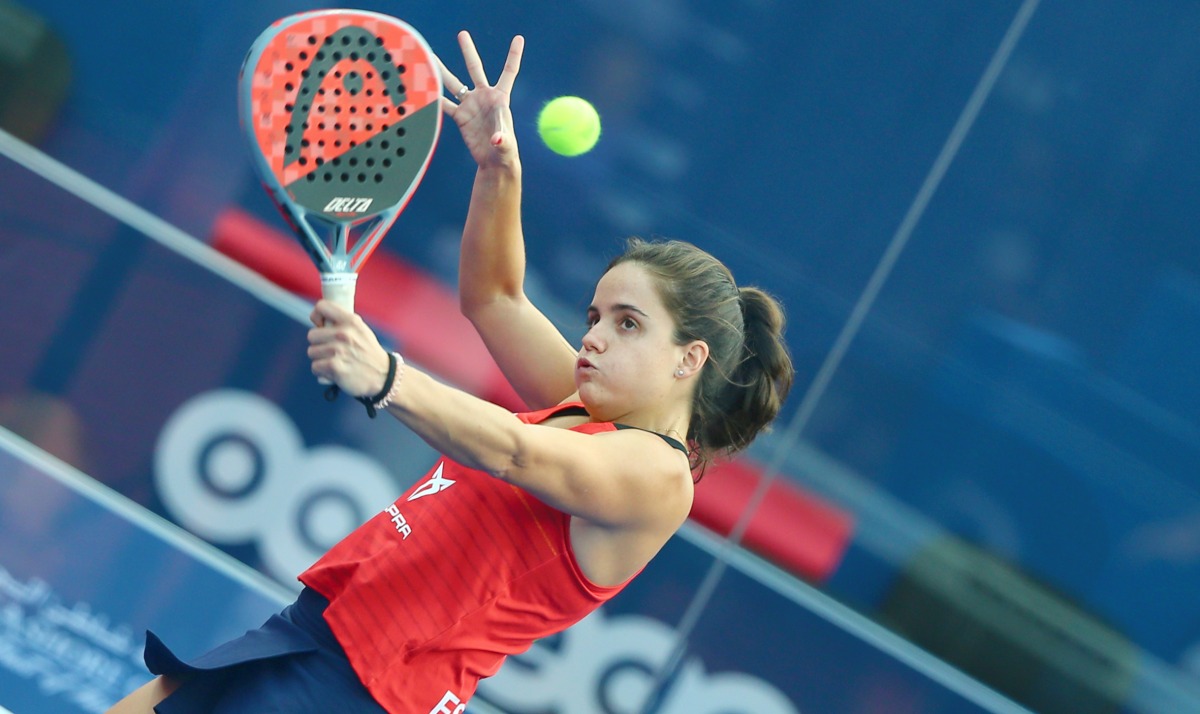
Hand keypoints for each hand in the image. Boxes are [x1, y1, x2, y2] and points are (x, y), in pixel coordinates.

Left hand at [307, 300, 390, 397]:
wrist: (383, 376)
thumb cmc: (369, 353)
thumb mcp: (361, 330)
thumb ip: (343, 322)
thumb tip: (319, 321)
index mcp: (351, 321)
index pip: (321, 307)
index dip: (316, 316)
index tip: (321, 326)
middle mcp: (344, 333)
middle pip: (311, 335)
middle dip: (319, 344)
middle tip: (332, 350)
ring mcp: (338, 350)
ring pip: (312, 352)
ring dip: (320, 359)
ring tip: (335, 362)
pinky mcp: (334, 367)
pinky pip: (315, 367)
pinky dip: (322, 372)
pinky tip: (334, 372)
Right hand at [439, 31, 524, 167]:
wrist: (493, 162)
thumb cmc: (505, 152)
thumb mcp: (506, 145)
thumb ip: (502, 139)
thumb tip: (497, 140)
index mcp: (500, 98)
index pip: (509, 71)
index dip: (513, 55)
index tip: (519, 38)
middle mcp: (484, 96)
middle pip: (474, 68)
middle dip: (468, 51)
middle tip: (462, 34)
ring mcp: (470, 105)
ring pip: (453, 83)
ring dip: (440, 71)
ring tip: (429, 57)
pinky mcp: (460, 116)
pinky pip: (444, 104)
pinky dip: (433, 98)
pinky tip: (422, 89)